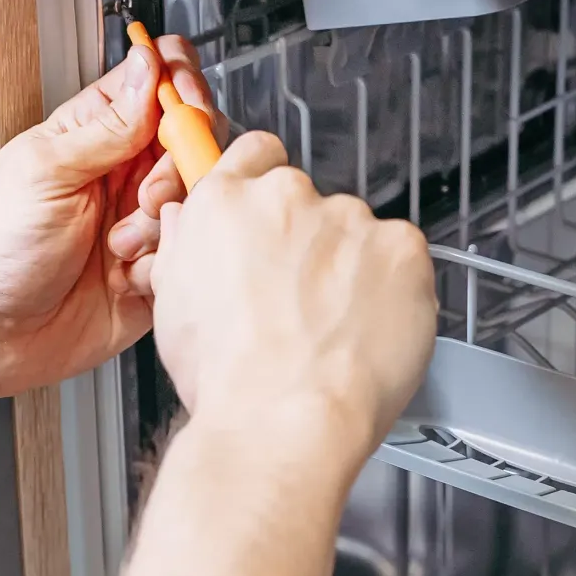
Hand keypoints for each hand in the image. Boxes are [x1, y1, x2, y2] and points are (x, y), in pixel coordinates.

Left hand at [0, 35, 216, 398]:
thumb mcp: (46, 171)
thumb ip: (108, 124)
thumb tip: (149, 66)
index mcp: (95, 134)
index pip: (158, 82)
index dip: (181, 86)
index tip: (181, 111)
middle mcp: (126, 173)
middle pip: (194, 139)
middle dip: (179, 166)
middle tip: (144, 195)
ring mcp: (144, 221)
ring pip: (198, 199)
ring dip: (164, 222)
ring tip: (121, 245)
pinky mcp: (157, 269)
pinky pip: (192, 253)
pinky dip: (165, 265)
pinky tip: (127, 277)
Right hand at [146, 132, 437, 463]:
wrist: (284, 421)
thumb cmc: (229, 380)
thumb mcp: (173, 307)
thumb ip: (187, 247)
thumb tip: (192, 224)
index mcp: (225, 204)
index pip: (256, 155)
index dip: (266, 186)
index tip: (274, 216)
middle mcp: (287, 198)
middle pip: (309, 203)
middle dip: (310, 243)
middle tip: (302, 303)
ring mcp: (349, 219)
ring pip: (357, 234)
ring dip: (353, 269)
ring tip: (335, 331)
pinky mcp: (401, 247)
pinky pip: (402, 258)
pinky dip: (395, 288)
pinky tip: (370, 330)